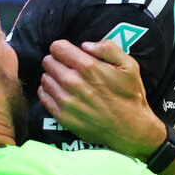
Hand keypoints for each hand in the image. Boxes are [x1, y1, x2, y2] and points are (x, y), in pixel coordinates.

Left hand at [38, 39, 165, 157]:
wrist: (130, 129)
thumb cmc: (130, 96)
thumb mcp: (129, 66)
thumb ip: (108, 48)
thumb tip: (86, 45)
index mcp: (88, 67)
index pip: (57, 48)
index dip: (63, 48)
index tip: (69, 54)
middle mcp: (73, 82)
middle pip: (48, 62)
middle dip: (57, 61)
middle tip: (68, 68)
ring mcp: (66, 100)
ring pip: (44, 78)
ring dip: (53, 77)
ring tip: (65, 82)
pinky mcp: (62, 116)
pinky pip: (43, 96)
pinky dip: (49, 92)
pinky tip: (61, 93)